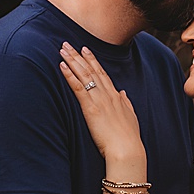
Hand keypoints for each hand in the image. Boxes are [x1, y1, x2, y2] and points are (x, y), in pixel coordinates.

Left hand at [59, 43, 145, 173]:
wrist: (127, 150)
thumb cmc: (129, 139)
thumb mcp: (130, 117)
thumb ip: (126, 104)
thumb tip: (122, 93)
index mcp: (116, 97)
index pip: (102, 74)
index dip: (93, 61)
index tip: (85, 49)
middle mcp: (107, 94)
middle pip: (91, 70)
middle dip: (79, 56)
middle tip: (68, 43)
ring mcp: (99, 100)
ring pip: (84, 75)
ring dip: (72, 60)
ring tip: (62, 49)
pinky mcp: (90, 108)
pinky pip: (78, 87)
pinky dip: (70, 75)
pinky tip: (62, 66)